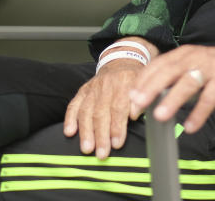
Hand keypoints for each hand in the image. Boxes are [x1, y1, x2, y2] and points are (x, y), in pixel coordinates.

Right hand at [64, 38, 157, 158]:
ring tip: (87, 148)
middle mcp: (106, 84)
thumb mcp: (144, 85)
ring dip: (86, 132)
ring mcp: (93, 87)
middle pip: (101, 112)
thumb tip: (135, 115)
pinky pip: (74, 105)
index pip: (119, 107)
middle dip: (101, 135)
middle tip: (102, 153)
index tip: (117, 143)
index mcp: (124, 81)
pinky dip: (70, 119)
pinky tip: (69, 132)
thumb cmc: (135, 79)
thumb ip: (140, 100)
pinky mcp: (83, 90)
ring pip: (86, 111)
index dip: (117, 126)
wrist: (122, 61)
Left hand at [128, 43, 214, 133]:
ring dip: (172, 100)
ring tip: (160, 116)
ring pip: (188, 83)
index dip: (143, 82)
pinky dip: (199, 112)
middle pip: (168, 71)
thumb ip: (174, 76)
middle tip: (137, 105)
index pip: (157, 66)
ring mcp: (211, 68)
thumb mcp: (193, 64)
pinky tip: (190, 125)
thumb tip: (149, 95)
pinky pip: (210, 98)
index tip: (131, 99)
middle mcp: (194, 57)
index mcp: (183, 53)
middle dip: (150, 89)